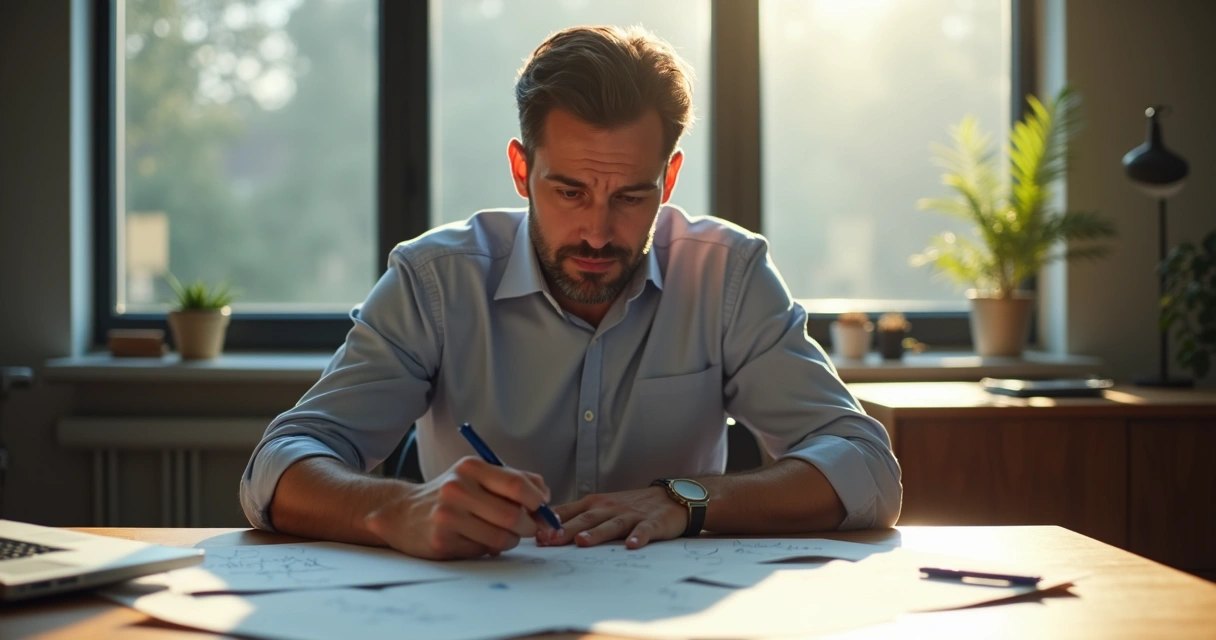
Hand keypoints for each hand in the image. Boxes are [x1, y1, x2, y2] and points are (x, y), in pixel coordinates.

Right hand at [364, 456, 554, 559]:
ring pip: (501, 538)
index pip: (517, 485)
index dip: (537, 501)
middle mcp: (457, 488)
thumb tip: (546, 497)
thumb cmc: (450, 494)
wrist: (401, 512)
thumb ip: (512, 481)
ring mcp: (448, 516)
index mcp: (470, 467)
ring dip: (511, 540)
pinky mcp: (442, 541)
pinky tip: (478, 539)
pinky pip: (483, 551)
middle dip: (528, 526)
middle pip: (513, 515)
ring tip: (503, 535)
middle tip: (527, 527)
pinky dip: (490, 549)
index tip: (542, 508)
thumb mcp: (476, 475)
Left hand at [542, 486, 687, 549]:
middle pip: (586, 519)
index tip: (535, 535)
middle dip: (566, 529)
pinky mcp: (652, 523)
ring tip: (583, 541)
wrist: (670, 497)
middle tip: (549, 540)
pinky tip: (631, 546)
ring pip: (612, 524)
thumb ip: (577, 516)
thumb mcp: (601, 506)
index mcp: (595, 504)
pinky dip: (638, 537)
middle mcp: (610, 508)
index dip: (552, 523)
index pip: (570, 512)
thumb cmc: (630, 506)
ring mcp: (631, 515)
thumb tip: (544, 531)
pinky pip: (644, 530)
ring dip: (597, 533)